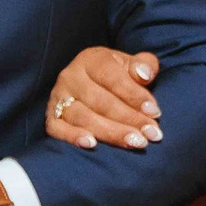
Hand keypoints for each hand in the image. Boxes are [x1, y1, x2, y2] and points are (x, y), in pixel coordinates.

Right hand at [46, 48, 161, 149]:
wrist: (90, 84)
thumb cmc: (116, 76)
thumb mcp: (130, 65)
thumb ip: (143, 66)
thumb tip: (144, 74)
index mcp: (91, 59)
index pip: (112, 77)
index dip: (134, 95)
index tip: (154, 112)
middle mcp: (70, 76)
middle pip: (100, 100)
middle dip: (129, 119)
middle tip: (152, 134)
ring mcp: (58, 98)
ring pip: (83, 117)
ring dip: (111, 132)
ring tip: (135, 143)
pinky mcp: (50, 117)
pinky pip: (57, 129)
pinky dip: (73, 137)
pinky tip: (92, 145)